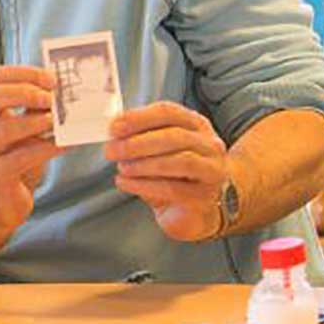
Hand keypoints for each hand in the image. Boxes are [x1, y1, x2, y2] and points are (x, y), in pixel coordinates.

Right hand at [0, 66, 64, 244]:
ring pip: (3, 129)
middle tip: (51, 97)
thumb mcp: (21, 131)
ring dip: (35, 121)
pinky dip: (47, 148)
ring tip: (58, 120)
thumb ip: (33, 110)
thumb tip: (62, 88)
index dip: (22, 73)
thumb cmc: (13, 162)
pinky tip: (66, 145)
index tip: (50, 77)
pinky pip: (20, 158)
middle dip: (22, 92)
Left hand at [105, 101, 227, 241]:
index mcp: (195, 124)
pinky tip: (126, 183)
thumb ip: (139, 136)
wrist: (190, 211)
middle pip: (175, 136)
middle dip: (138, 143)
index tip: (114, 127)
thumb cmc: (170, 174)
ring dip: (144, 164)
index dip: (139, 118)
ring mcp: (212, 171)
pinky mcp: (205, 197)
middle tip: (112, 150)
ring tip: (122, 168)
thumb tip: (114, 131)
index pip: (169, 112)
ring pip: (181, 161)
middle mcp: (209, 145)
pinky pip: (174, 189)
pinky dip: (145, 185)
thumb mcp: (155, 150)